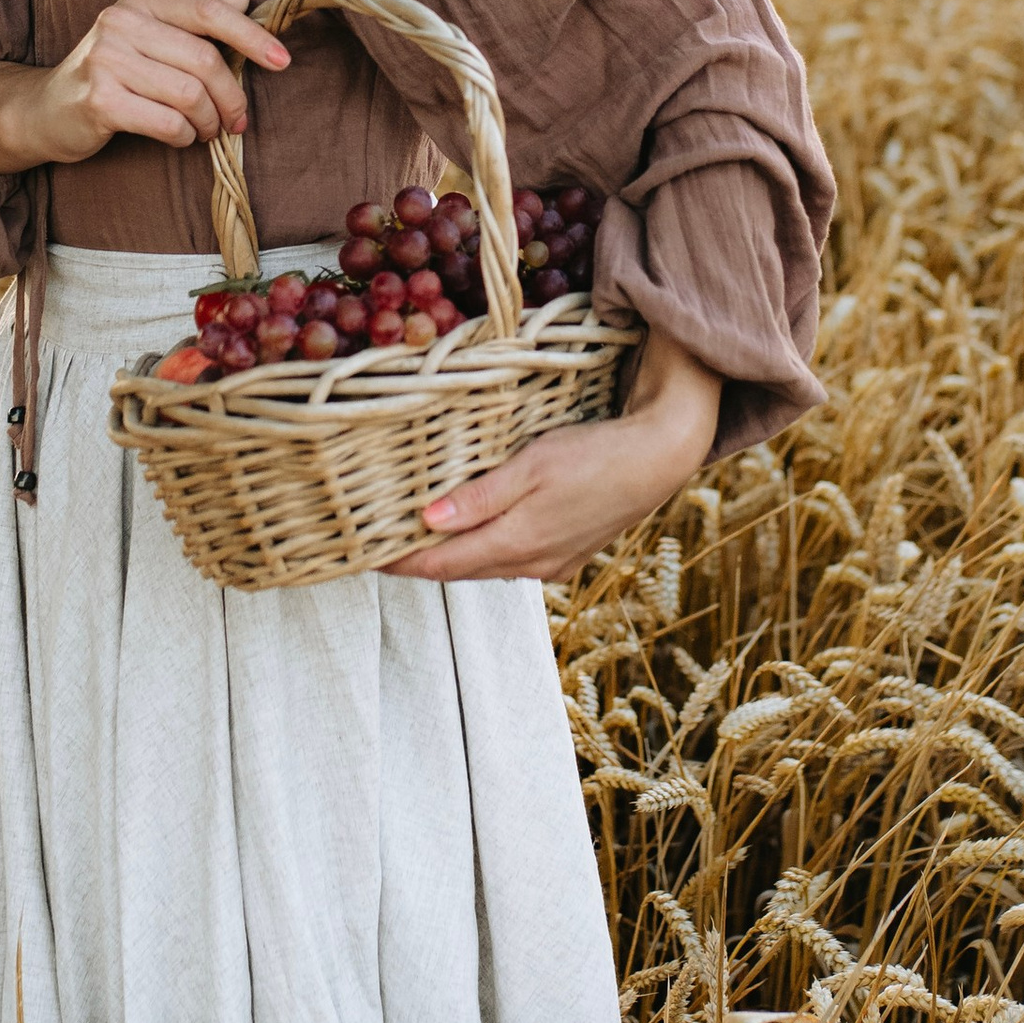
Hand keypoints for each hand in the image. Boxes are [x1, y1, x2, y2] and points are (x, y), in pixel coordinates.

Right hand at [0, 0, 291, 174]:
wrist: (45, 110)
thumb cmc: (110, 74)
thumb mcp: (150, 38)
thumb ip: (194, 19)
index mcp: (139, 0)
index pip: (207, 11)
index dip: (250, 36)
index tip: (283, 60)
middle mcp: (120, 21)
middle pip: (203, 59)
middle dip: (231, 96)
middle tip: (238, 120)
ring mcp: (106, 60)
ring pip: (189, 94)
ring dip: (209, 121)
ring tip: (207, 131)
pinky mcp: (99, 101)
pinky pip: (167, 122)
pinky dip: (184, 137)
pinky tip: (180, 138)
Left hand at [383, 329, 723, 581]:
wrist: (663, 454)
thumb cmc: (596, 452)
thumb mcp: (531, 466)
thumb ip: (479, 499)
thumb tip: (427, 523)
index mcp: (517, 544)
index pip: (439, 564)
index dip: (397, 561)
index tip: (360, 552)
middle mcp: (532, 564)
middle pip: (459, 570)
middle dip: (417, 560)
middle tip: (376, 542)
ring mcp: (554, 563)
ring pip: (486, 566)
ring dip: (450, 556)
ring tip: (414, 537)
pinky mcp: (569, 553)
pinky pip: (513, 560)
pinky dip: (483, 550)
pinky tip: (474, 531)